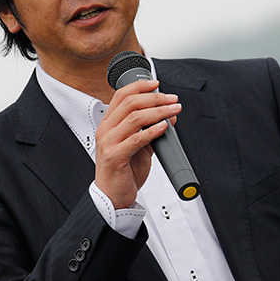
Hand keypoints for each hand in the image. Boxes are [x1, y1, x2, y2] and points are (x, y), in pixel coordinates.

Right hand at [94, 79, 181, 208]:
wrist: (114, 197)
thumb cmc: (123, 172)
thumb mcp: (140, 147)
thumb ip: (152, 131)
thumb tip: (170, 117)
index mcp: (109, 124)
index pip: (120, 95)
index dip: (139, 86)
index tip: (156, 84)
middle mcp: (106, 130)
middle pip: (129, 102)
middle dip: (155, 98)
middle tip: (172, 100)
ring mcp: (109, 143)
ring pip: (134, 117)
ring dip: (158, 112)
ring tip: (173, 111)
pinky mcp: (115, 156)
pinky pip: (136, 139)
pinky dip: (152, 131)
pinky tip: (163, 127)